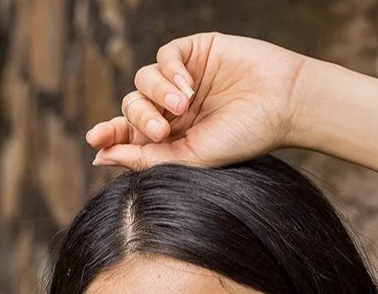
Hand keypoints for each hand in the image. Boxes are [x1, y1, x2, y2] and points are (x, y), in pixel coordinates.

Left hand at [85, 31, 308, 171]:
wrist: (282, 106)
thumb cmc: (243, 138)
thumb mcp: (191, 158)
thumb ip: (147, 158)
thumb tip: (101, 157)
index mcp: (172, 138)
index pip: (129, 135)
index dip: (110, 135)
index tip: (95, 140)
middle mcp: (173, 109)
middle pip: (131, 107)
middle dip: (139, 118)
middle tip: (160, 130)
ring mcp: (183, 79)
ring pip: (142, 80)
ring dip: (155, 94)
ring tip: (182, 106)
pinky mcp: (195, 51)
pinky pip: (164, 56)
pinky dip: (169, 71)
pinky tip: (188, 86)